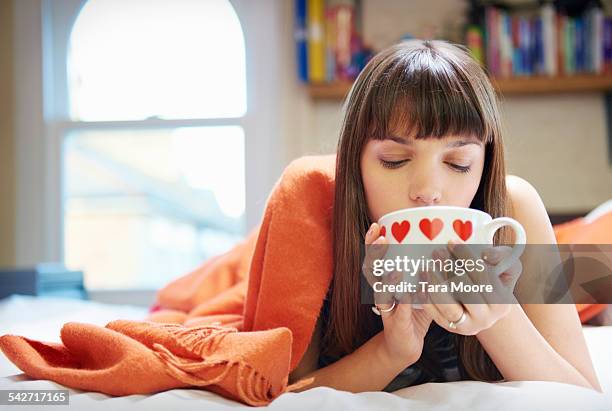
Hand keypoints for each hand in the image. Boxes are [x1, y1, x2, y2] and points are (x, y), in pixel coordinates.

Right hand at [362, 223, 432, 362]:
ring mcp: (386, 309)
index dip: (372, 242)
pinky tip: (413, 294)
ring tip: (396, 270)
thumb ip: (424, 268)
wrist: (405, 344)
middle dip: (375, 255)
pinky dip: (405, 304)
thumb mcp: (417, 285)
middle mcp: (381, 292)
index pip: (374, 257)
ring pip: (380, 293)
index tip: (377, 226)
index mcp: (384, 279)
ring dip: (388, 281)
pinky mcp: (395, 325)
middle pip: (371, 271)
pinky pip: (398, 313)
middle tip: (382, 240)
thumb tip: (442, 243)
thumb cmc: (413, 311)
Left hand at [420, 239, 521, 335]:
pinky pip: (436, 314)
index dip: (466, 257)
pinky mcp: (451, 329)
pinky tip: (421, 284)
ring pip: (449, 307)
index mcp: (502, 303)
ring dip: (435, 285)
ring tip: (426, 268)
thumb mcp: (507, 267)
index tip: (451, 241)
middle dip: (450, 268)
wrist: (486, 307)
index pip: (483, 276)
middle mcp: (486, 318)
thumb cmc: (495, 281)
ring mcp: (468, 326)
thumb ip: (503, 256)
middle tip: (437, 252)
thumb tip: (487, 254)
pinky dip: (427, 299)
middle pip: (466, 291)